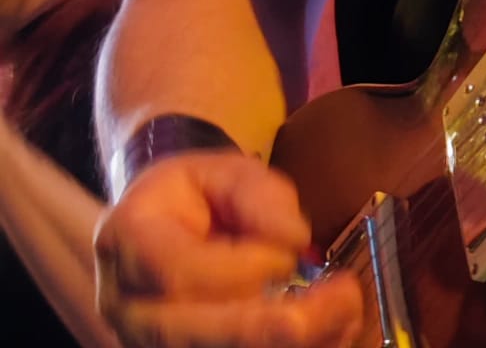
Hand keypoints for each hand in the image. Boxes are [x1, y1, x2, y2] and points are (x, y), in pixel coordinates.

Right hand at [96, 153, 364, 347]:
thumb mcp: (224, 169)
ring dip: (290, 343)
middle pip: (197, 336)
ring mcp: (145, 344)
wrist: (166, 222)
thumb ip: (257, 195)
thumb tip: (293, 240)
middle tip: (343, 300)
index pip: (181, 273)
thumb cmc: (196, 194)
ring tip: (345, 317)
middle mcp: (127, 307)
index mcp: (127, 243)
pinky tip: (330, 332)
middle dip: (275, 324)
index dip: (242, 268)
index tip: (291, 251)